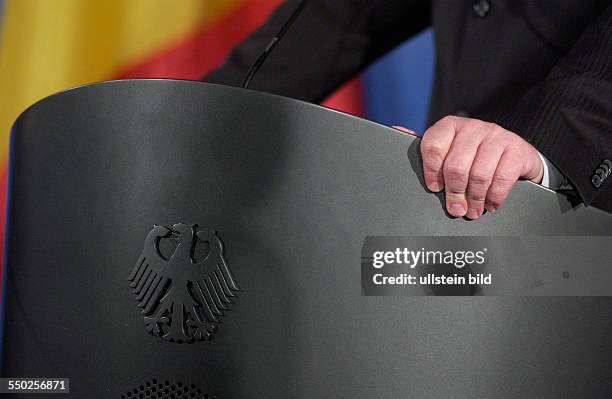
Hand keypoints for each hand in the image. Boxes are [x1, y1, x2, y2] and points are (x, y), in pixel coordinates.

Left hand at [395, 116, 543, 218]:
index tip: (434, 188)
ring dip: (474, 199)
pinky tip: (490, 204)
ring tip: (472, 210)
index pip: (433, 146)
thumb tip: (396, 130)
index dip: (431, 172)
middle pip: (455, 166)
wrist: (515, 154)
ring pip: (478, 174)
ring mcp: (496, 135)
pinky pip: (501, 178)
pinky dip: (494, 197)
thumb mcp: (449, 149)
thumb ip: (428, 147)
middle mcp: (472, 127)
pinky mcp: (516, 148)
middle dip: (454, 193)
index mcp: (450, 126)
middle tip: (455, 209)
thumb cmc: (474, 156)